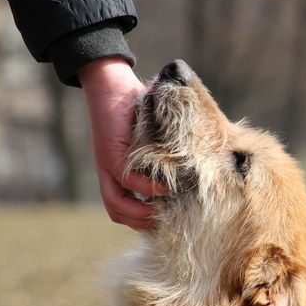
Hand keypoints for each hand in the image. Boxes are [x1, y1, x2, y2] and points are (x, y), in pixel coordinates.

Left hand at [78, 57, 165, 230]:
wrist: (110, 81)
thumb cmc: (135, 104)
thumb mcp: (153, 134)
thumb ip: (166, 150)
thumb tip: (198, 159)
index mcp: (118, 174)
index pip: (125, 210)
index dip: (143, 221)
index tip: (167, 222)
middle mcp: (109, 174)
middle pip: (119, 214)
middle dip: (143, 224)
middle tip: (168, 224)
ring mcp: (108, 166)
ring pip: (117, 207)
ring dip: (142, 215)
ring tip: (165, 212)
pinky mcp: (110, 154)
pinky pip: (128, 183)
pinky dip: (147, 190)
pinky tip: (165, 188)